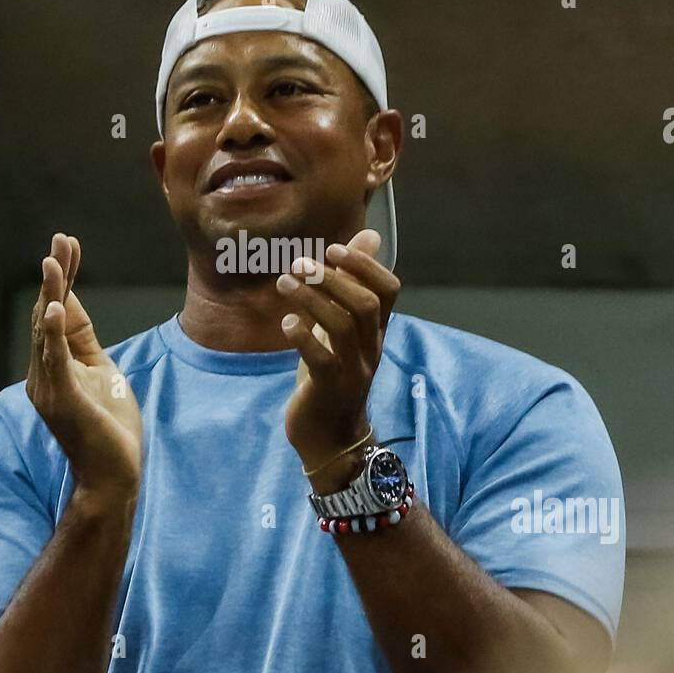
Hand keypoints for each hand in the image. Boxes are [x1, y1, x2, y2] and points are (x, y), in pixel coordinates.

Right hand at [26, 233, 142, 500]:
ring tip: (54, 262)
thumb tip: (74, 309)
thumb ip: (86, 343)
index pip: (58, 310)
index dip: (65, 276)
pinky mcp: (62, 400)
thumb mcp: (104, 373)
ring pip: (47, 331)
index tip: (69, 244)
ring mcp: (50, 386)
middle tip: (61, 239)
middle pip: (48, 312)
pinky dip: (53, 333)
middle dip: (57, 274)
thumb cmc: (109, 429)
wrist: (113, 476)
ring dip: (52, 293)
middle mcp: (44, 372)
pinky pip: (56, 360)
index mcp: (57, 364)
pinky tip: (56, 307)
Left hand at [276, 229, 399, 480]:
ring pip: (342, 326)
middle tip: (299, 264)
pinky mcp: (330, 388)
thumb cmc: (332, 374)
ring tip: (284, 283)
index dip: (365, 265)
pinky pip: (321, 359)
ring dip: (311, 299)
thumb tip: (369, 236)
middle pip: (365, 304)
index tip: (334, 250)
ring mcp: (353, 369)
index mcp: (375, 331)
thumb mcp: (341, 327)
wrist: (329, 436)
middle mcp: (370, 348)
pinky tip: (286, 324)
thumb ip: (351, 285)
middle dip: (332, 278)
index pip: (389, 290)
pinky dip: (302, 336)